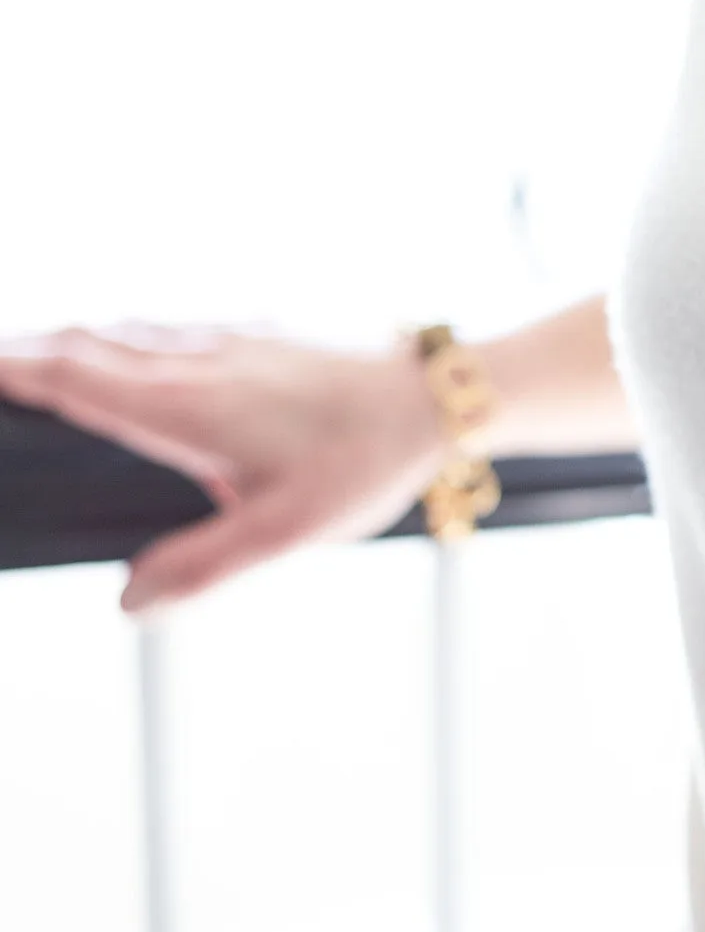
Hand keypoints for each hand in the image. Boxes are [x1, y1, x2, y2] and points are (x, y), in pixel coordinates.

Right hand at [0, 326, 448, 613]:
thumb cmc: (362, 464)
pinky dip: (124, 335)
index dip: (19, 371)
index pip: (78, 380)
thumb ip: (201, 567)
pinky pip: (169, 328)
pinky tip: (131, 344)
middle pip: (88, 345)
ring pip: (127, 331)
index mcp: (189, 407)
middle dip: (28, 351)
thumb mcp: (284, 534)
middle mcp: (198, 362)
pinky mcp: (257, 337)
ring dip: (73, 339)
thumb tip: (129, 603)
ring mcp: (229, 343)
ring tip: (36, 354)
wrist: (435, 399)